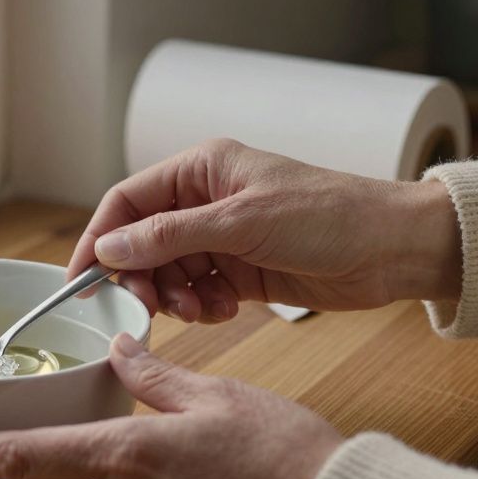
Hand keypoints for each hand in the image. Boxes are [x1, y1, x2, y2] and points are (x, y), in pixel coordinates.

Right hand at [67, 138, 461, 321]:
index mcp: (201, 169)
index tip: (81, 281)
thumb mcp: (243, 223)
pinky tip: (227, 308)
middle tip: (150, 305)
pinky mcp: (240, 270)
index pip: (127, 202)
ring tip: (202, 309)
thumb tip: (109, 249)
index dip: (98, 240)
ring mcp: (223, 237)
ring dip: (174, 297)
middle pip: (141, 243)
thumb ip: (170, 237)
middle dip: (141, 277)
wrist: (395, 250)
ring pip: (167, 272)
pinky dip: (203, 306)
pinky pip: (198, 291)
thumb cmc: (331, 216)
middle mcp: (206, 200)